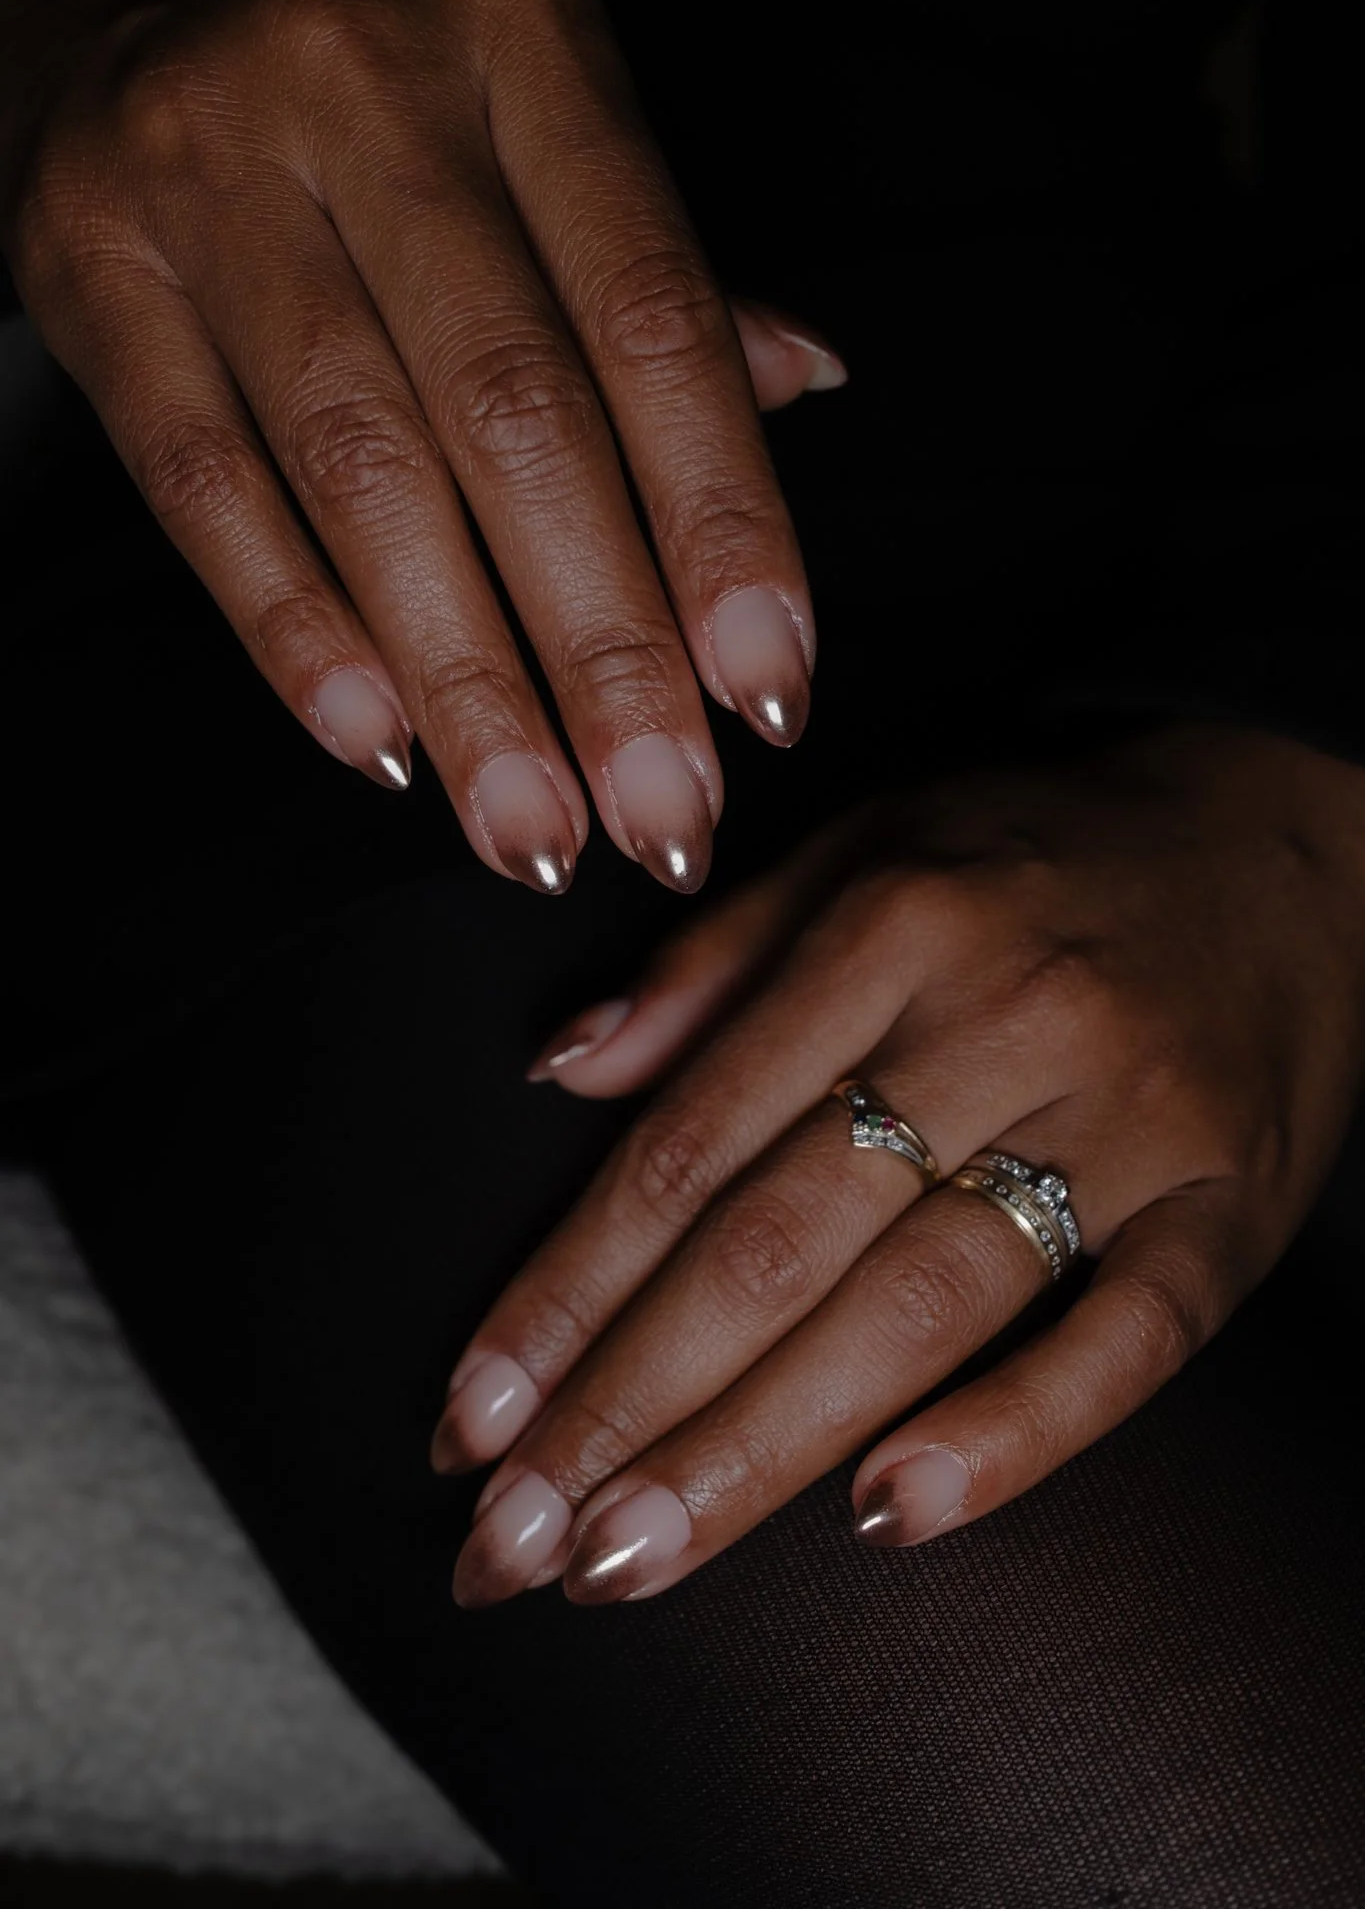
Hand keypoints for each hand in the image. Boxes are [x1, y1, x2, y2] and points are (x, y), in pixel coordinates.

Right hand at [0, 0, 839, 892]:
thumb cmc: (358, 26)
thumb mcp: (528, 78)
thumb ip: (655, 252)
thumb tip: (803, 389)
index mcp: (523, 35)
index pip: (653, 322)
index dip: (724, 527)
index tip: (771, 697)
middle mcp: (369, 90)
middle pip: (517, 422)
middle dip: (605, 654)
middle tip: (665, 820)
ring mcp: (208, 172)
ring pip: (364, 473)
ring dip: (465, 683)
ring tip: (536, 835)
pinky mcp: (83, 258)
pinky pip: (200, 477)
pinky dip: (292, 626)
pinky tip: (378, 743)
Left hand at [432, 725, 1364, 1602]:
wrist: (1283, 828)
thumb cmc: (1040, 846)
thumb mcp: (864, 846)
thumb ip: (711, 962)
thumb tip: (561, 1070)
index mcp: (886, 927)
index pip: (689, 1143)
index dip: (566, 1292)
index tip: (471, 1416)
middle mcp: (997, 1019)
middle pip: (779, 1244)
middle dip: (627, 1404)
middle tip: (512, 1544)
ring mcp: (1127, 1117)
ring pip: (918, 1306)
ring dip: (761, 1448)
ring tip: (631, 1558)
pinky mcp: (1233, 1199)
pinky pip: (1130, 1336)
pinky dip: (1016, 1430)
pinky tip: (891, 1517)